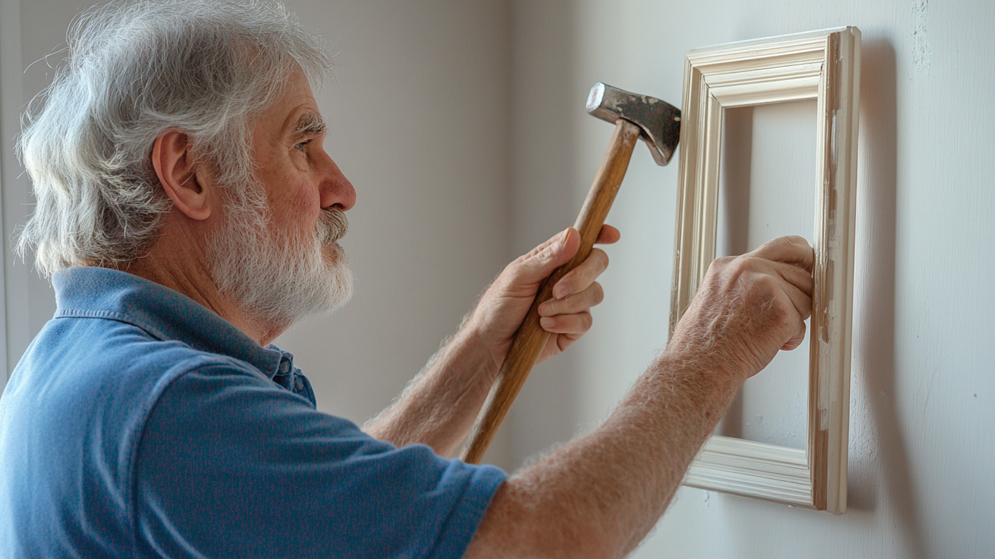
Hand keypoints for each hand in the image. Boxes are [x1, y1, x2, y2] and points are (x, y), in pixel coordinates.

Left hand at [465, 226, 619, 372]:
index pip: (582, 242)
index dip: (600, 235)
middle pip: (597, 264)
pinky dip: (564, 323)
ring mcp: (572, 303)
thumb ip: (548, 257)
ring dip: (566, 304)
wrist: (491, 343)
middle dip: (581, 276)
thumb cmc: (498, 306)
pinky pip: (585, 321)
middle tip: (556, 289)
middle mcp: (567, 278)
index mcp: (553, 260)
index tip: (612, 235)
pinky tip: (544, 326)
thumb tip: (574, 236)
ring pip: (595, 294)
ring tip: (540, 312)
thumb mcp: (518, 276)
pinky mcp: (572, 327)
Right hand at [665, 235, 814, 381]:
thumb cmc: (705, 342)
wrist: (700, 364)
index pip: (781, 246)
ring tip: (764, 333)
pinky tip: (768, 343)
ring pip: (804, 299)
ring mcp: (766, 287)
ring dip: (793, 320)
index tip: (808, 265)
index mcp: (730, 266)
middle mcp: (748, 269)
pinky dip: (790, 339)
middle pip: (800, 273)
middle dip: (799, 296)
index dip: (801, 256)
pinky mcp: (781, 310)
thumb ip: (746, 284)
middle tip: (787, 313)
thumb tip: (775, 285)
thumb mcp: (717, 298)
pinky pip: (802, 324)